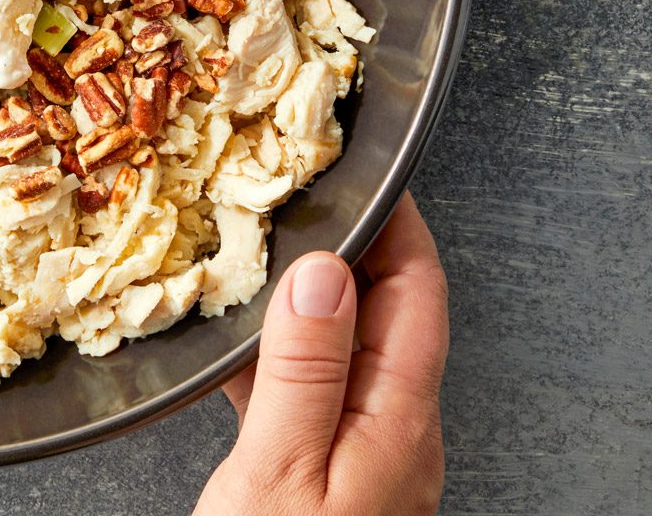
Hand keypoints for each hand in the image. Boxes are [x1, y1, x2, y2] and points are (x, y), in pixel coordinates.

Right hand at [195, 192, 448, 515]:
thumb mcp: (281, 469)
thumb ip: (304, 371)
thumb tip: (322, 274)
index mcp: (398, 425)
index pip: (418, 294)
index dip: (398, 225)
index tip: (366, 175)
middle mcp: (393, 435)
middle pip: (386, 315)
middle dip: (350, 248)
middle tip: (304, 198)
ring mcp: (362, 455)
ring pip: (342, 350)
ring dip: (305, 298)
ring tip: (259, 253)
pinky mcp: (324, 475)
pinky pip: (308, 393)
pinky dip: (274, 356)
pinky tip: (233, 347)